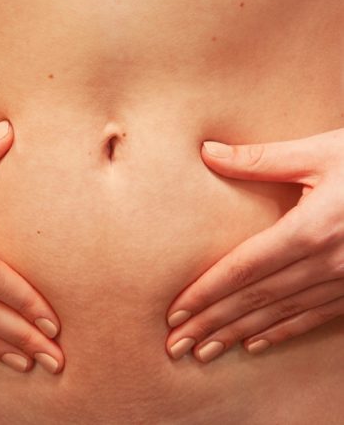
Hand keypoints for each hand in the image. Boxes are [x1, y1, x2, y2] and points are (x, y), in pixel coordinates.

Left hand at [166, 128, 343, 362]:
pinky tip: (254, 344)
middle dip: (211, 324)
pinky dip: (281, 332)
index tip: (175, 312)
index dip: (205, 292)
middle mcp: (326, 262)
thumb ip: (261, 158)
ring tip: (204, 352)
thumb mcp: (320, 152)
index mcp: (310, 229)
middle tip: (176, 345)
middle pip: (255, 299)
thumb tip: (208, 150)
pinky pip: (313, 317)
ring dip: (238, 334)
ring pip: (280, 315)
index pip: (243, 269)